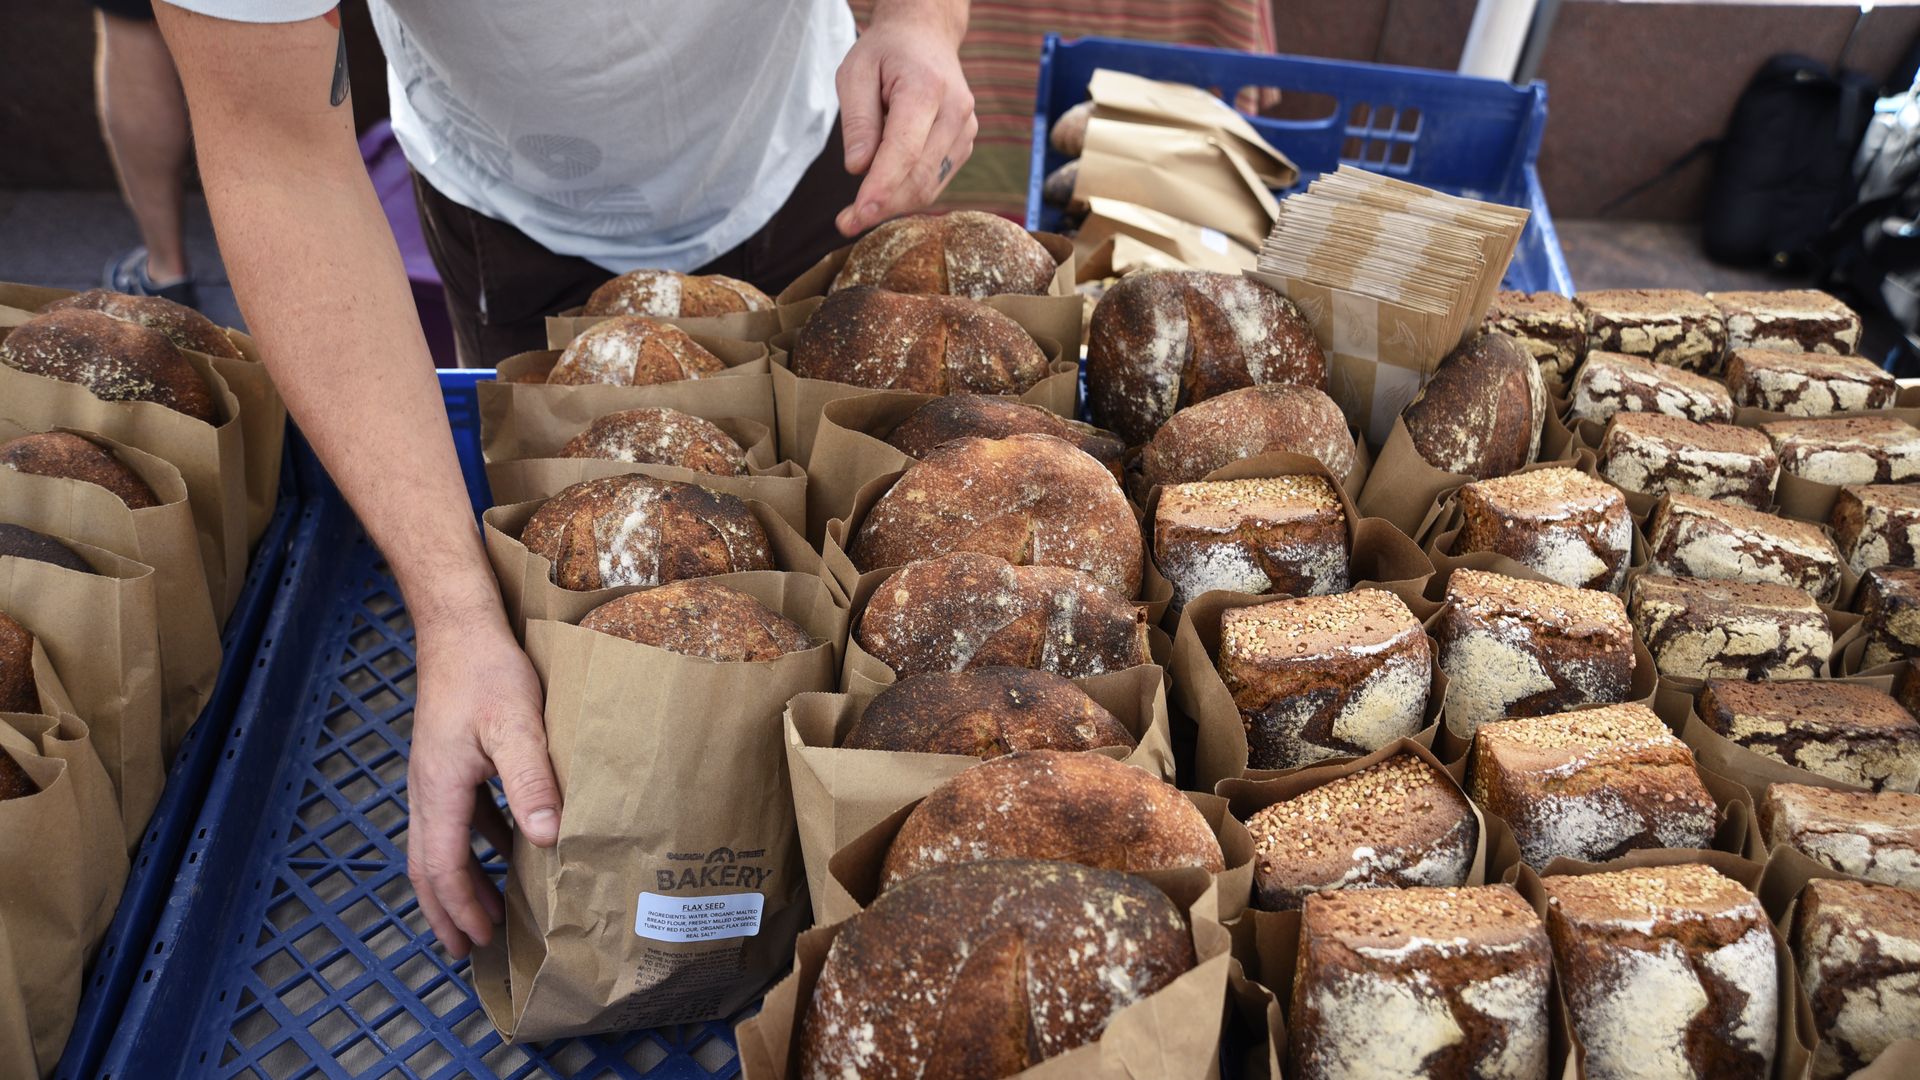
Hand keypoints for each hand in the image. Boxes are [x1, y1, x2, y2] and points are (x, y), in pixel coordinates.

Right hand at [405, 614, 559, 957]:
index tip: (478, 938)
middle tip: (465, 946)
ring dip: (458, 878)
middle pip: (427, 864)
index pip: (442, 866)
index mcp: (438, 789)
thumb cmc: (485, 671)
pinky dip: (474, 842)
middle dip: (445, 908)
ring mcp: (435, 773)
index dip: (459, 907)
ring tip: (483, 910)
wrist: (458, 626)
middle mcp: (428, 788)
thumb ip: (530, 782)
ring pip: (438, 841)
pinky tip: (505, 846)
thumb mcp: (516, 726)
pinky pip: (456, 815)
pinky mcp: (450, 758)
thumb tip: (546, 838)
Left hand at [834, 1, 975, 235]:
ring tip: (858, 211)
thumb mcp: (855, 72)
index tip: (858, 215)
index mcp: (926, 88)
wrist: (926, 36)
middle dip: (883, 205)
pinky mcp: (964, 144)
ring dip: (894, 204)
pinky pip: (936, 181)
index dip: (882, 187)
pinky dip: (908, 193)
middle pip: (919, 175)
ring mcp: (965, 130)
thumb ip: (857, 120)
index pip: (904, 150)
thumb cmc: (886, 52)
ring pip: (930, 185)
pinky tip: (884, 190)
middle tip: (846, 223)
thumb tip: (858, 168)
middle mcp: (955, 111)